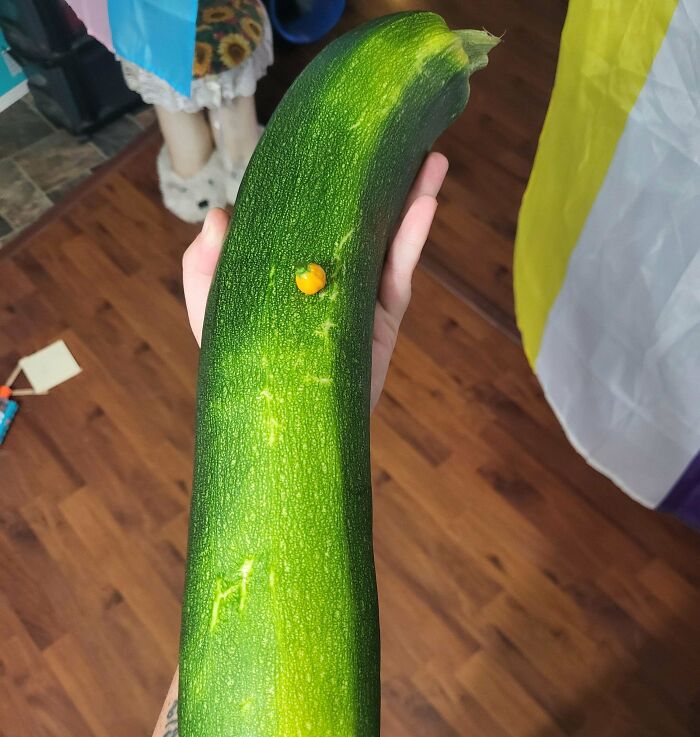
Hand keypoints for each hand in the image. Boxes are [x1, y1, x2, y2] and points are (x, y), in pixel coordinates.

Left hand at [182, 152, 448, 409]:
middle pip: (360, 218)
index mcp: (294, 267)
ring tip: (433, 159)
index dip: (326, 180)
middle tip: (399, 138)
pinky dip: (412, 239)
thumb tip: (221, 214)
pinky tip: (424, 203)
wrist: (280, 424)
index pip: (311, 216)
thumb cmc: (240, 367)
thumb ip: (204, 265)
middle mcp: (330, 275)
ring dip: (412, 198)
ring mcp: (360, 297)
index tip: (340, 141)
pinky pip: (398, 274)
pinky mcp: (380, 322)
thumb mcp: (211, 312)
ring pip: (389, 239)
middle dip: (381, 179)